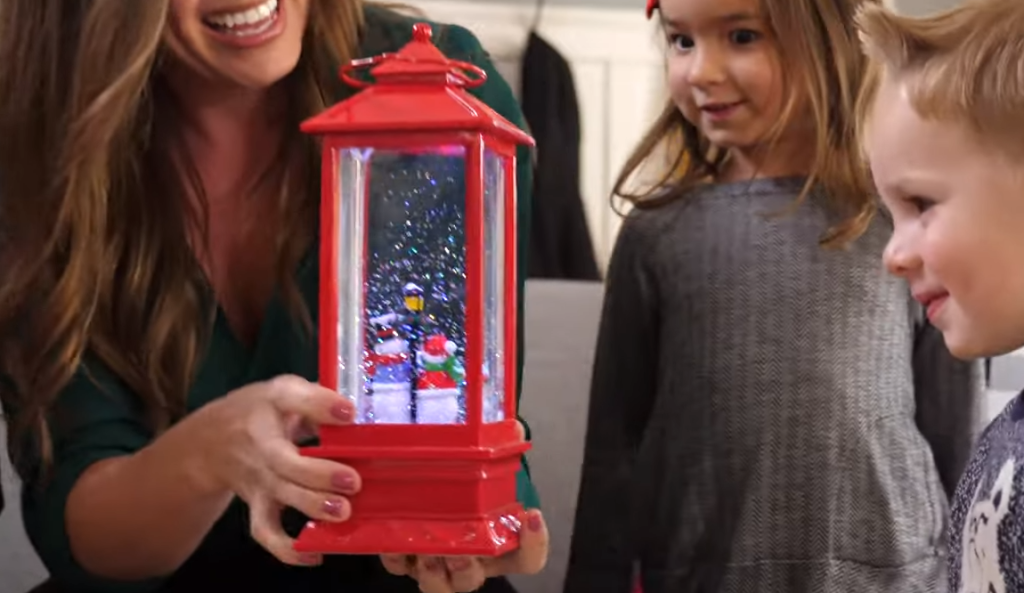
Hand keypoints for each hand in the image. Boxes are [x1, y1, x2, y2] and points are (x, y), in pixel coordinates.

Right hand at [202, 374, 359, 565]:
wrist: (209, 441)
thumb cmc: (263, 413)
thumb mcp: (288, 393)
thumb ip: (322, 401)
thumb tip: (363, 418)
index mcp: (274, 401)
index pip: (292, 397)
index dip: (320, 404)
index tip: (348, 413)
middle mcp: (261, 440)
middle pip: (284, 461)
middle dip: (319, 474)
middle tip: (352, 481)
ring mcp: (258, 475)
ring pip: (280, 495)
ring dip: (311, 505)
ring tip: (342, 511)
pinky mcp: (256, 503)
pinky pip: (266, 530)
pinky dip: (286, 548)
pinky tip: (314, 553)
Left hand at [380, 422, 548, 592]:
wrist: (431, 472)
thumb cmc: (467, 474)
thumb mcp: (488, 461)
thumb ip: (502, 446)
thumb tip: (511, 428)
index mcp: (496, 542)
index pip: (527, 558)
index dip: (534, 542)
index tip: (530, 515)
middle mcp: (469, 560)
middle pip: (472, 579)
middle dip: (466, 568)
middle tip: (463, 550)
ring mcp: (437, 563)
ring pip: (437, 584)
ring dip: (431, 571)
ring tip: (426, 548)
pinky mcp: (406, 557)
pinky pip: (399, 566)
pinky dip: (395, 557)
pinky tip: (393, 541)